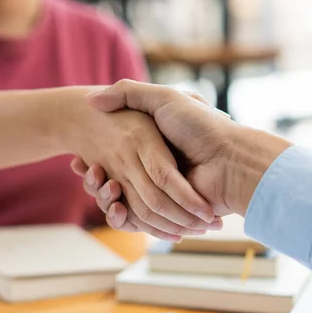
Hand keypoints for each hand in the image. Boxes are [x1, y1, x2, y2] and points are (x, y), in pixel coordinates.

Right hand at [64, 86, 217, 240]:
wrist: (232, 159)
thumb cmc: (201, 126)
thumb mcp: (163, 99)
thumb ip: (129, 93)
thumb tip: (92, 99)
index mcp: (151, 149)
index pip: (113, 159)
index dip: (94, 160)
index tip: (79, 157)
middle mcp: (155, 172)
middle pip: (114, 182)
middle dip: (95, 179)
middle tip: (83, 167)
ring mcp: (161, 194)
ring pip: (121, 202)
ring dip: (104, 196)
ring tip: (95, 182)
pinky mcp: (168, 214)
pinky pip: (138, 220)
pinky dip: (122, 216)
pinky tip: (113, 205)